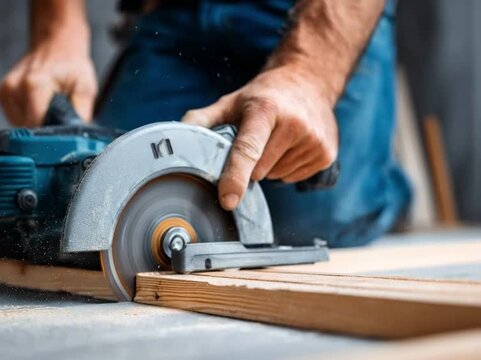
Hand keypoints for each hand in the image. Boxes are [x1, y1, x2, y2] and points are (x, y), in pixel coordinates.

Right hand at [0, 34, 96, 126]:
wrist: (55, 45)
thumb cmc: (71, 65)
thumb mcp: (85, 88)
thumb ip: (80, 114)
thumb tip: (75, 137)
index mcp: (34, 84)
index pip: (37, 125)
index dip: (51, 133)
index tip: (62, 131)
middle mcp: (15, 87)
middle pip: (28, 127)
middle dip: (45, 126)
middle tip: (58, 112)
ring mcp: (5, 91)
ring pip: (21, 124)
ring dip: (36, 121)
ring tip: (48, 104)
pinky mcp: (1, 95)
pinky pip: (16, 118)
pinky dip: (28, 116)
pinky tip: (38, 103)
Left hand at [182, 66, 338, 209]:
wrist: (309, 81)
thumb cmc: (264, 95)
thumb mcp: (232, 102)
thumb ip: (202, 120)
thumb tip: (173, 137)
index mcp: (265, 110)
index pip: (247, 149)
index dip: (235, 177)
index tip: (228, 200)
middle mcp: (294, 124)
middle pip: (258, 171)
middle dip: (251, 165)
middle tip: (257, 140)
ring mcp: (313, 140)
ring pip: (276, 176)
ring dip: (270, 166)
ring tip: (276, 140)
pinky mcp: (326, 153)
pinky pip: (293, 178)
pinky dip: (286, 168)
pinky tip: (290, 146)